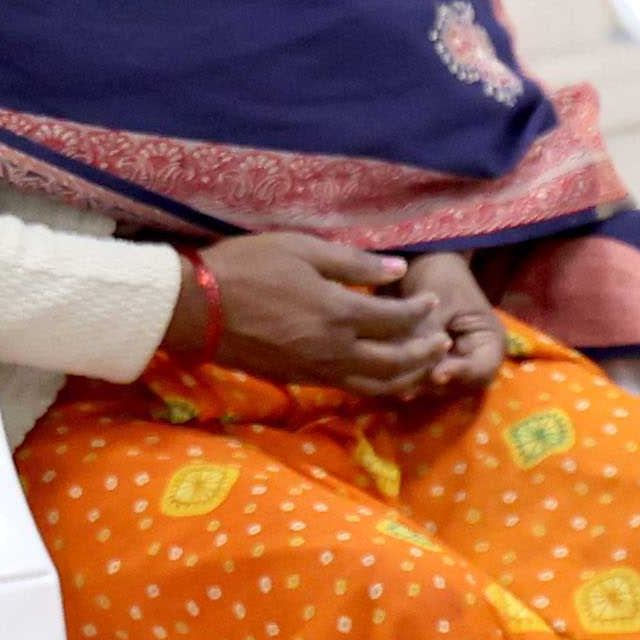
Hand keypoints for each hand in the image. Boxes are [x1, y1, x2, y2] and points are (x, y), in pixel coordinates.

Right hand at [176, 232, 447, 393]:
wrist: (196, 309)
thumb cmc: (248, 267)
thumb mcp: (303, 249)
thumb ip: (354, 263)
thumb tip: (396, 269)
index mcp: (339, 312)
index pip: (396, 319)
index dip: (421, 312)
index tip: (433, 302)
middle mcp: (334, 349)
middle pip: (396, 362)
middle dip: (425, 353)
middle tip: (442, 342)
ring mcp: (316, 370)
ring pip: (375, 385)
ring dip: (407, 377)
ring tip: (425, 367)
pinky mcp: (299, 380)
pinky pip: (349, 389)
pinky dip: (375, 387)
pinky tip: (383, 377)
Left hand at [390, 247, 512, 393]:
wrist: (419, 263)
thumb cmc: (438, 274)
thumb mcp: (439, 301)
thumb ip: (434, 335)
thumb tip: (431, 371)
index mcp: (489, 341)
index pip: (482, 372)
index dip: (460, 376)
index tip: (436, 374)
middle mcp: (472, 360)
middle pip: (456, 387)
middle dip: (431, 382)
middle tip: (406, 377)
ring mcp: (448, 365)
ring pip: (432, 388)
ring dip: (413, 381)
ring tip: (390, 371)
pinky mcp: (426, 367)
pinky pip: (415, 381)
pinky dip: (401, 378)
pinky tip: (383, 372)